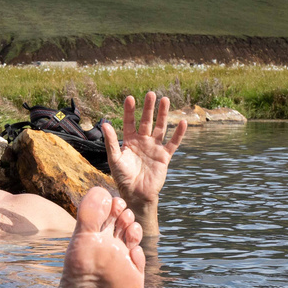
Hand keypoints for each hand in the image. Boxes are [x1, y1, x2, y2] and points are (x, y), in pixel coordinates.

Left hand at [101, 92, 185, 214]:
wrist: (136, 194)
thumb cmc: (123, 177)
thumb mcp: (114, 159)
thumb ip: (111, 142)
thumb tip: (105, 124)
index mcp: (129, 141)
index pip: (129, 122)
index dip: (130, 111)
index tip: (130, 98)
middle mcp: (143, 141)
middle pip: (147, 121)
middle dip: (148, 108)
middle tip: (150, 93)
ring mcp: (154, 147)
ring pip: (160, 127)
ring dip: (163, 114)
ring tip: (165, 100)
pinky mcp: (164, 156)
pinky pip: (173, 143)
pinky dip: (178, 133)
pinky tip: (182, 122)